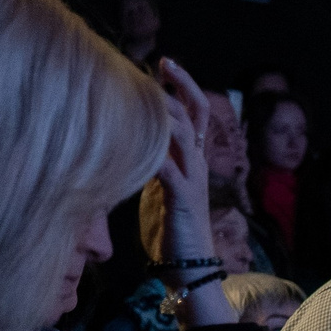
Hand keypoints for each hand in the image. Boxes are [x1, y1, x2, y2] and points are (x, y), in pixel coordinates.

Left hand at [151, 60, 216, 261]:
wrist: (191, 267)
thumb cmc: (173, 230)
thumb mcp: (162, 186)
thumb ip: (156, 162)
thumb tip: (134, 142)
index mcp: (193, 159)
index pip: (195, 113)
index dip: (183, 86)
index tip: (164, 64)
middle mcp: (197, 163)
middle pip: (194, 113)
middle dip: (178, 85)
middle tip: (160, 63)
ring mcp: (193, 178)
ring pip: (182, 133)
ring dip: (161, 112)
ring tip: (142, 94)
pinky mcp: (182, 197)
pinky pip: (168, 167)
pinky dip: (152, 152)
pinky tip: (133, 139)